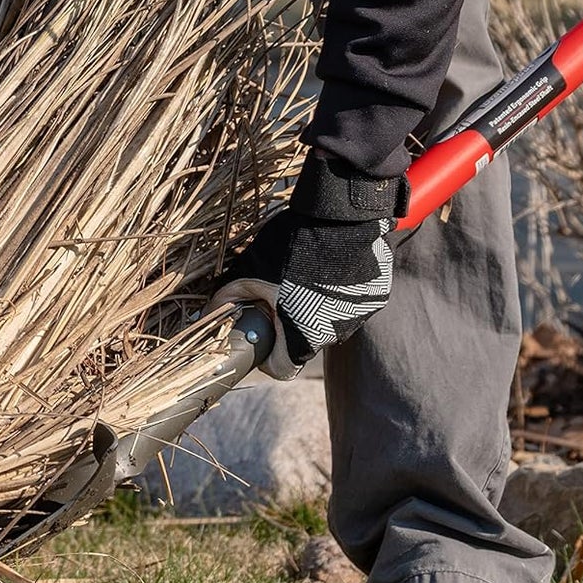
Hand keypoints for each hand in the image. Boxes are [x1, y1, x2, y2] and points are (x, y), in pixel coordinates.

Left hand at [211, 154, 405, 380]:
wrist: (341, 213)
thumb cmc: (290, 248)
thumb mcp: (248, 274)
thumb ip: (226, 300)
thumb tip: (203, 316)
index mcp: (303, 340)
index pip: (281, 368)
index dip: (267, 356)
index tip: (263, 335)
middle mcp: (336, 335)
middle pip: (306, 343)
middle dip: (292, 325)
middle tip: (282, 295)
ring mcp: (361, 315)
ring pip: (331, 322)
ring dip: (318, 307)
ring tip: (307, 276)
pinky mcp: (378, 294)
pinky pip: (354, 302)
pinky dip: (342, 291)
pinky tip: (332, 268)